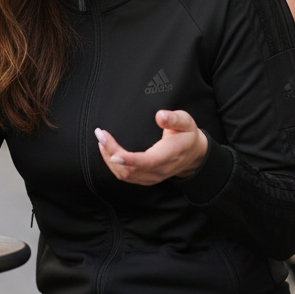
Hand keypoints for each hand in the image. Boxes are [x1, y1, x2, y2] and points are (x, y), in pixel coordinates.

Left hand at [94, 110, 208, 185]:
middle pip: (129, 169)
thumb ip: (174, 118)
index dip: (126, 158)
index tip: (110, 147)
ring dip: (109, 160)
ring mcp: (151, 177)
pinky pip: (126, 176)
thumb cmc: (187, 136)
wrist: (194, 155)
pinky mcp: (146, 178)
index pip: (145, 161)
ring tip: (101, 141)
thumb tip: (160, 116)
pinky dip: (114, 166)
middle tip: (100, 135)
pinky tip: (108, 152)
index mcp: (167, 156)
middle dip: (110, 153)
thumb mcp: (186, 122)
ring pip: (125, 175)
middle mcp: (158, 170)